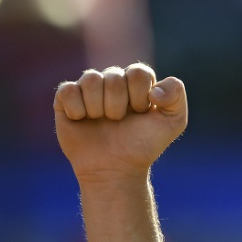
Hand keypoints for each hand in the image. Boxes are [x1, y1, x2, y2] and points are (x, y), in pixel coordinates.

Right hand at [54, 63, 186, 182]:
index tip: (141, 113)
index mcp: (137, 81)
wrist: (116, 169)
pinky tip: (82, 120)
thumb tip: (154, 90)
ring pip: (91, 79)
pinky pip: (67, 91)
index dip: (139, 95)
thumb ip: (176, 95)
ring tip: (102, 121)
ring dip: (98, 107)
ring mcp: (88, 89)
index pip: (138, 72)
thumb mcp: (173, 122)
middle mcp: (113, 80)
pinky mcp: (66, 100)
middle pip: (114, 76)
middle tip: (119, 121)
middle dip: (119, 105)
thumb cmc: (144, 145)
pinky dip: (77, 110)